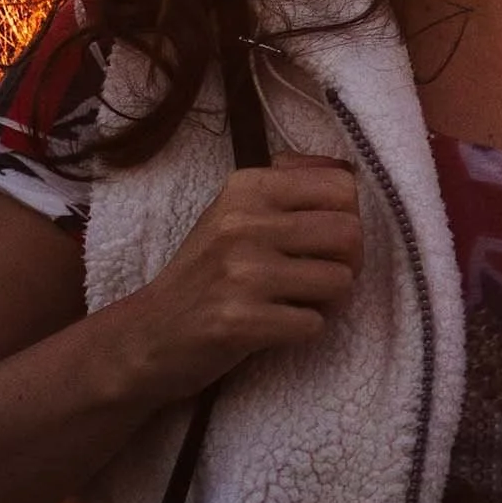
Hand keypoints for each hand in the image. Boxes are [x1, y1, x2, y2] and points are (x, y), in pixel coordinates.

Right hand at [107, 153, 364, 404]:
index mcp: (246, 187)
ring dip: (328, 301)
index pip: (342, 187)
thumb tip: (348, 170)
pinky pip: (314, 324)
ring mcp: (240, 272)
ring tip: (296, 302)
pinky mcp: (240, 320)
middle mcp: (242, 223)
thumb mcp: (235, 211)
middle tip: (320, 278)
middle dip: (347, 263)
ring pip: (340, 280)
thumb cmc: (206, 271)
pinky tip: (276, 326)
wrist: (151, 332)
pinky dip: (303, 330)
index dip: (347, 218)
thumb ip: (289, 182)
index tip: (323, 241)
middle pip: (349, 233)